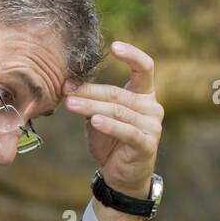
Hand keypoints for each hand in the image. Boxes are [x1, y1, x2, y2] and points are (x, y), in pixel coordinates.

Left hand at [63, 41, 162, 199]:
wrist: (121, 174)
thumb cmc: (111, 140)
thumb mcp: (99, 114)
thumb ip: (91, 99)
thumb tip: (67, 82)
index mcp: (144, 94)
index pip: (144, 68)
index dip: (132, 55)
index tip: (113, 46)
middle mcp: (152, 107)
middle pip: (119, 93)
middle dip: (90, 91)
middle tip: (67, 88)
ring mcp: (152, 126)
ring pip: (119, 111)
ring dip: (92, 107)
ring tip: (70, 104)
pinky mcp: (147, 144)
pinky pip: (127, 131)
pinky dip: (109, 126)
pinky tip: (94, 121)